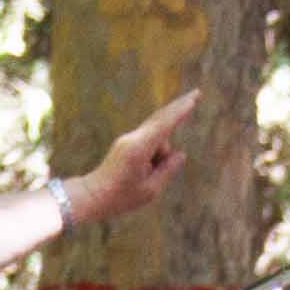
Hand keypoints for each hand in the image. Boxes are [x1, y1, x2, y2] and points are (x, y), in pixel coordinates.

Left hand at [81, 88, 194, 223]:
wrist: (91, 195)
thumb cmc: (120, 197)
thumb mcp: (150, 190)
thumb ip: (167, 169)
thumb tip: (180, 154)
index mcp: (139, 149)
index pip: (164, 125)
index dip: (180, 112)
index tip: (193, 100)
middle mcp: (133, 139)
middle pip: (161, 119)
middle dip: (179, 107)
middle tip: (197, 93)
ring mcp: (128, 139)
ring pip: (157, 139)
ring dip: (161, 155)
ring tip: (144, 179)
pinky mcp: (126, 144)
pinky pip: (149, 143)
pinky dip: (155, 154)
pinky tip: (143, 172)